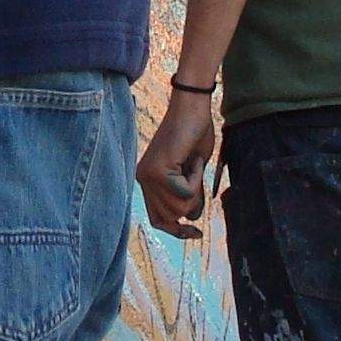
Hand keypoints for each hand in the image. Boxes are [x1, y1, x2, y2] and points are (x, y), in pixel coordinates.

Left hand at [136, 89, 218, 237]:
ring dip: (196, 188)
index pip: (158, 220)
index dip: (178, 231)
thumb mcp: (193, 173)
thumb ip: (188, 197)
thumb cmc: (195, 134)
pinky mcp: (158, 170)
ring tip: (192, 164)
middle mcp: (143, 180)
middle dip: (192, 202)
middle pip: (172, 218)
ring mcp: (148, 176)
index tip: (196, 234)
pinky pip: (185, 192)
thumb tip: (191, 219)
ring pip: (179, 208)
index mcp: (148, 181)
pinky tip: (193, 161)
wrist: (192, 107)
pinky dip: (196, 179)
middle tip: (195, 172)